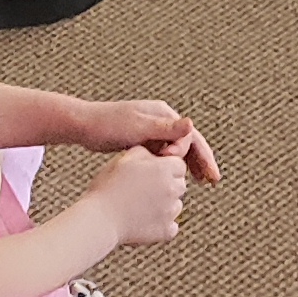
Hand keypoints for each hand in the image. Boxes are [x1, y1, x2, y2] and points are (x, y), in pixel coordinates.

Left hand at [77, 96, 219, 183]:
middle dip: (202, 160)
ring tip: (204, 183)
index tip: (196, 173)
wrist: (83, 126)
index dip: (199, 154)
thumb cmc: (108, 125)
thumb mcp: (138, 128)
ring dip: (190, 165)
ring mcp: (152, 131)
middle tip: (214, 181)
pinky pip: (165, 156)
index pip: (190, 135)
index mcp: (163, 114)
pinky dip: (173, 167)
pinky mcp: (142, 141)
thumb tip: (191, 124)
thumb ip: (165, 128)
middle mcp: (161, 120)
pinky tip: (176, 181)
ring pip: (178, 150)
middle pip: (188, 142)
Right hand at [83, 148, 189, 248]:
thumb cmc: (109, 186)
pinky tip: (144, 220)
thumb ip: (146, 152)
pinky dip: (161, 224)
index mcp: (164, 169)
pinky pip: (171, 226)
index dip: (165, 167)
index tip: (150, 173)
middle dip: (167, 185)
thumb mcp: (125, 159)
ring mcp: (170, 212)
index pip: (178, 165)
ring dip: (165, 205)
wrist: (100, 218)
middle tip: (144, 189)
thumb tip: (157, 155)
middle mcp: (172, 189)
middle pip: (180, 185)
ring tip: (141, 206)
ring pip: (176, 206)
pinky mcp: (165, 231)